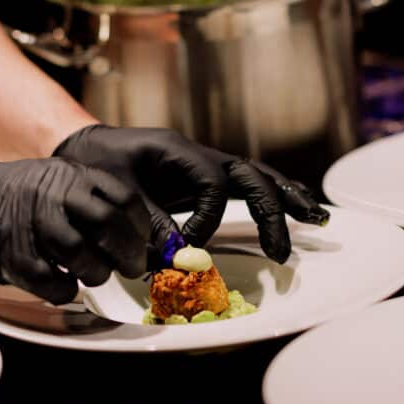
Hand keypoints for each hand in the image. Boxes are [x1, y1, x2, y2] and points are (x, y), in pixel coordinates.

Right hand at [0, 157, 148, 303]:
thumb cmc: (7, 196)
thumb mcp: (51, 179)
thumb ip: (86, 198)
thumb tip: (129, 230)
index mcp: (68, 175)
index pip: (123, 198)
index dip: (141, 225)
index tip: (145, 241)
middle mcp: (54, 196)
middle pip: (109, 225)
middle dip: (128, 253)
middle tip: (132, 267)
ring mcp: (32, 226)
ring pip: (84, 255)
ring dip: (97, 273)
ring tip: (95, 275)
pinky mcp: (14, 257)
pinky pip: (53, 282)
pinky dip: (66, 290)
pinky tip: (64, 285)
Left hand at [53, 125, 328, 263]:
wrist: (85, 149)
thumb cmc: (94, 167)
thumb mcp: (113, 193)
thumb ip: (145, 220)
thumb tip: (179, 254)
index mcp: (177, 151)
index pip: (212, 185)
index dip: (206, 220)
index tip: (185, 247)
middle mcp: (199, 155)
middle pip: (250, 176)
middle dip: (272, 211)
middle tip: (283, 251)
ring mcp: (205, 166)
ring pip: (257, 177)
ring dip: (287, 199)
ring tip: (318, 219)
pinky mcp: (204, 181)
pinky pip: (246, 186)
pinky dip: (273, 197)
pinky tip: (297, 209)